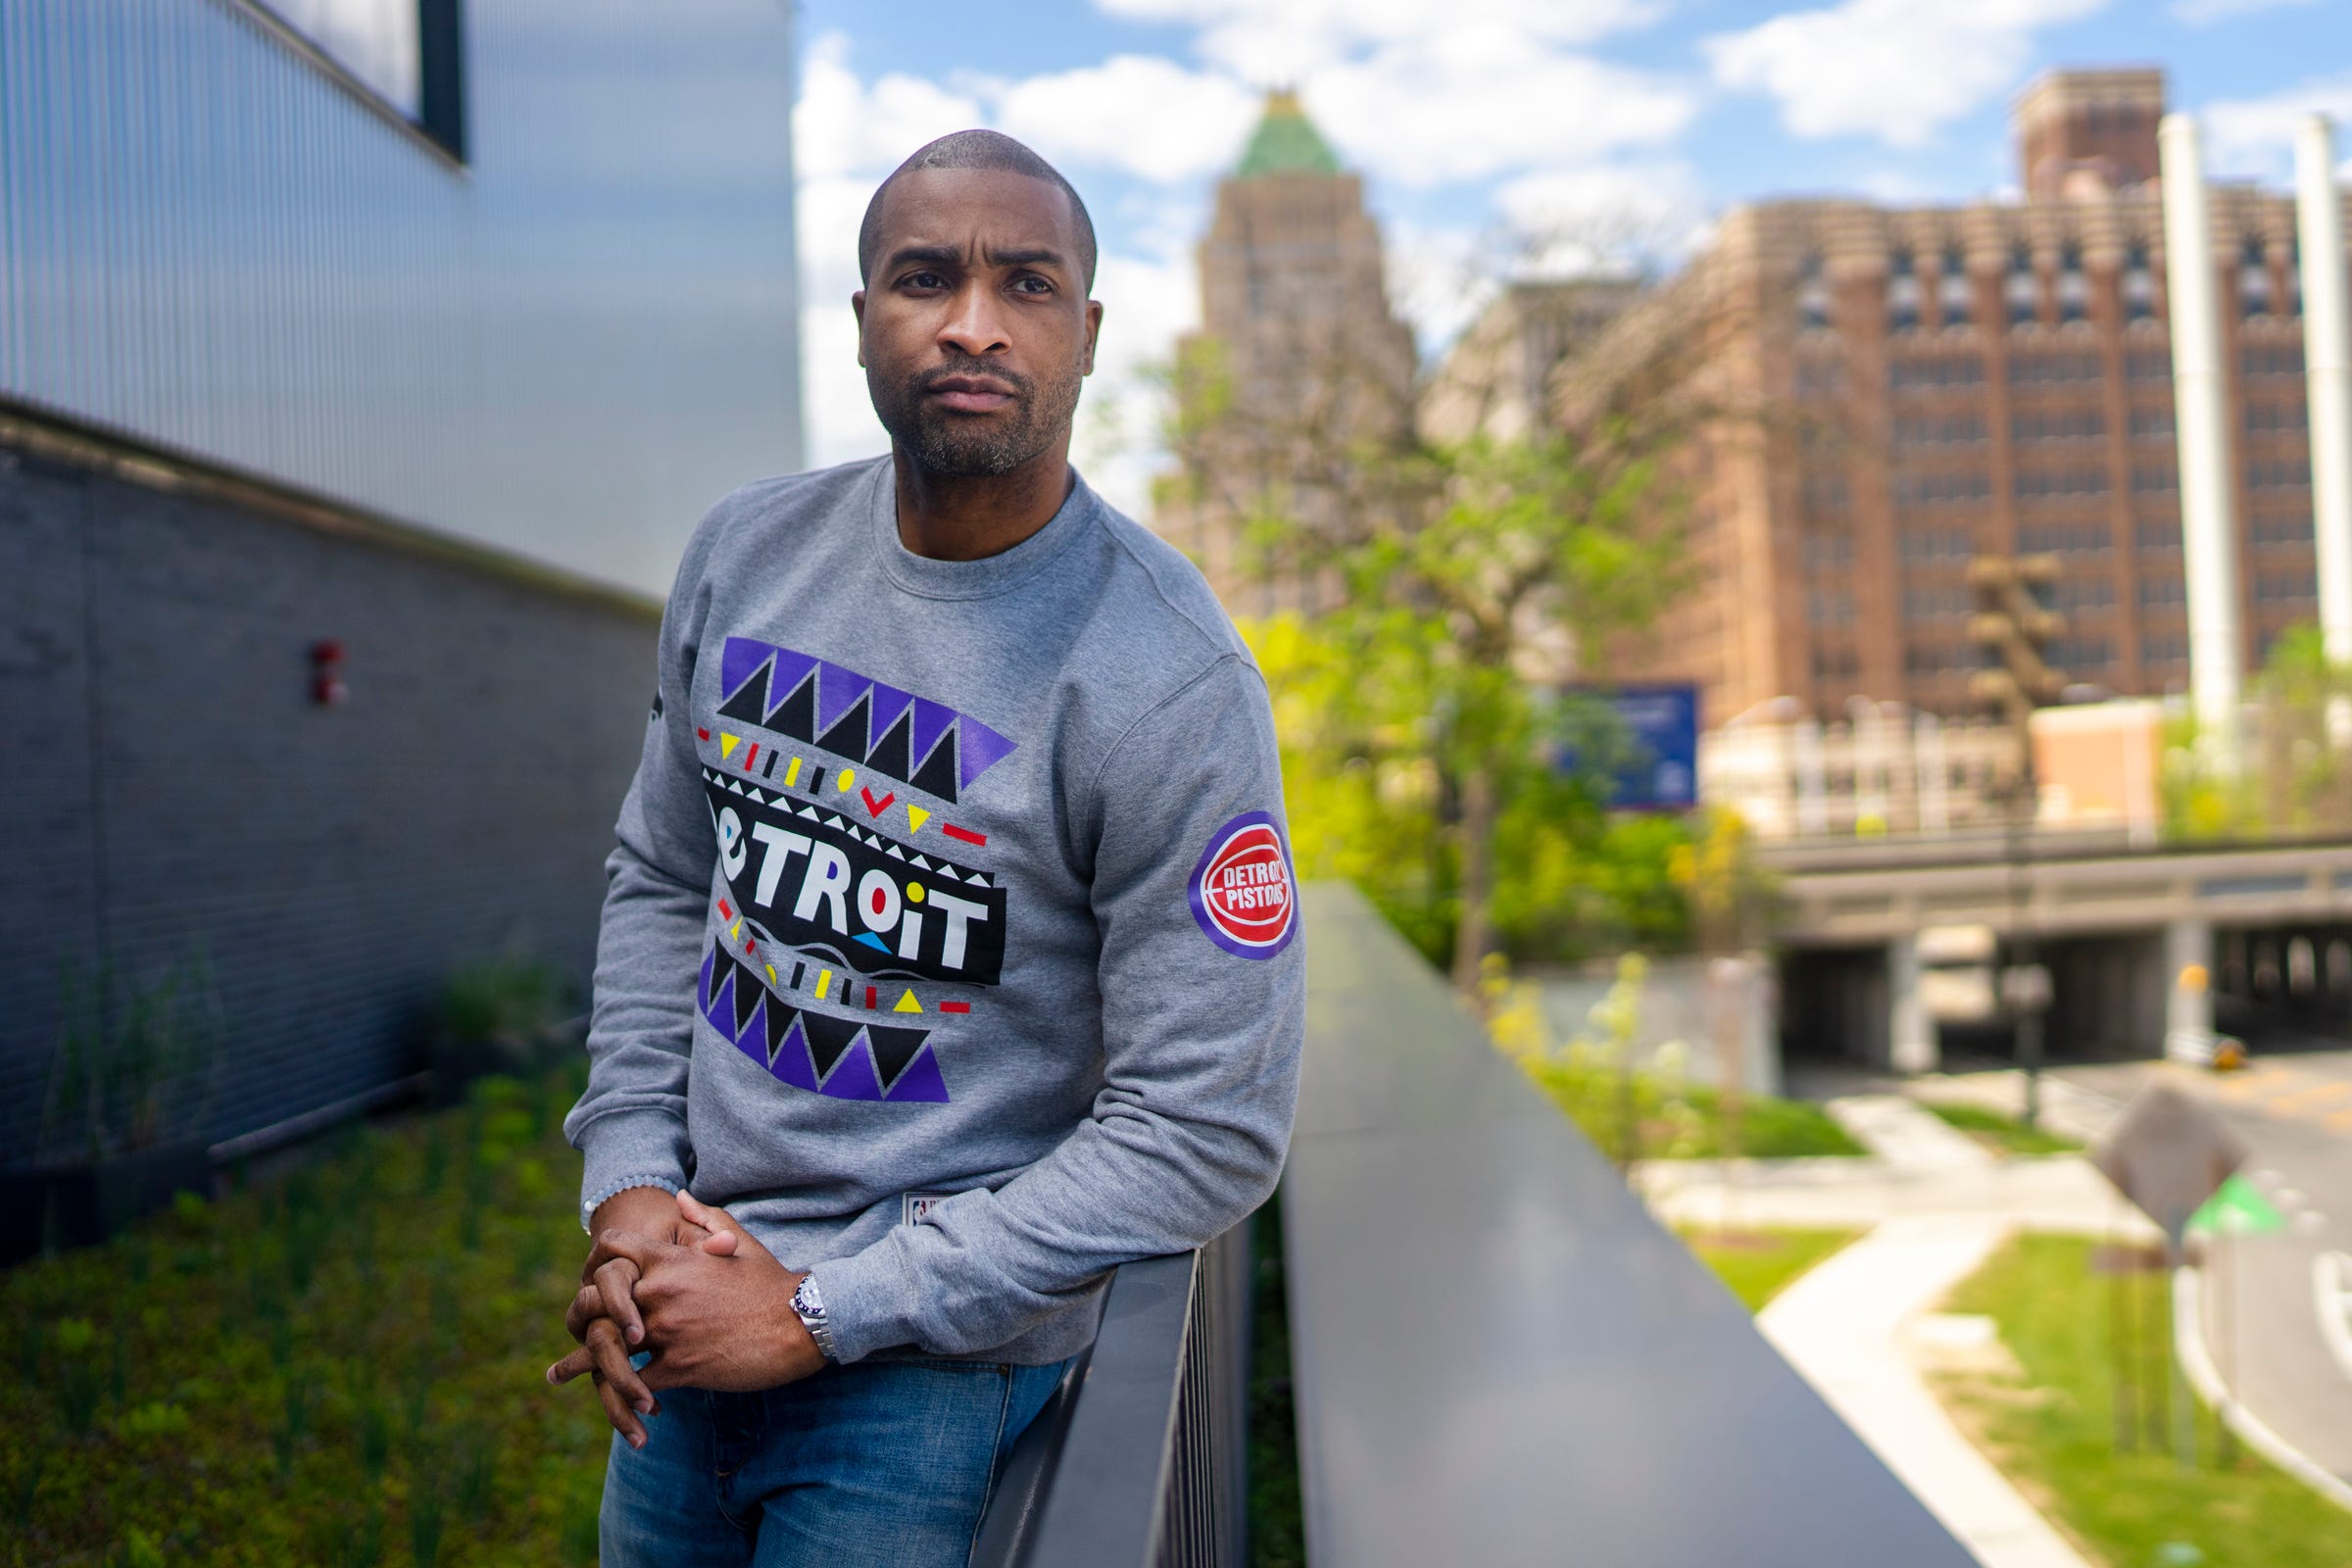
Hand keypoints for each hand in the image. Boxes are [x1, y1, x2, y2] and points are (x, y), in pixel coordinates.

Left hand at [549, 1192, 822, 1405]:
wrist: (803, 1321)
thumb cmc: (771, 1281)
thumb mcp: (739, 1240)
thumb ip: (703, 1218)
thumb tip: (678, 1195)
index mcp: (672, 1260)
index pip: (613, 1249)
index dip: (596, 1261)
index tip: (590, 1277)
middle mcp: (661, 1293)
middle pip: (596, 1303)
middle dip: (579, 1317)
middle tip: (569, 1331)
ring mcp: (668, 1331)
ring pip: (606, 1350)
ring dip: (579, 1365)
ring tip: (556, 1375)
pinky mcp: (681, 1367)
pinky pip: (637, 1383)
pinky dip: (625, 1395)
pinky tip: (619, 1403)